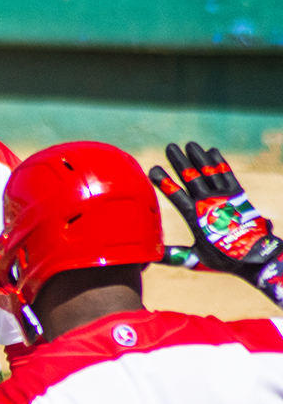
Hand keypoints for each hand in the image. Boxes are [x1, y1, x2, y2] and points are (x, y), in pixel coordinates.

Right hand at [149, 142, 282, 306]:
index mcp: (195, 217)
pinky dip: (220, 162)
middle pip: (192, 178)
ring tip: (189, 144)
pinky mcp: (238, 194)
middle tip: (170, 147)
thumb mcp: (195, 258)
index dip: (164, 182)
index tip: (153, 169)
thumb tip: (149, 259)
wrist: (254, 256)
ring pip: (209, 172)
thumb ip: (174, 255)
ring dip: (199, 158)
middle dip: (180, 162)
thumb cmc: (223, 258)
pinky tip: (212, 151)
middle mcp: (209, 203)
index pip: (176, 195)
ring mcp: (225, 197)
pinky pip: (227, 174)